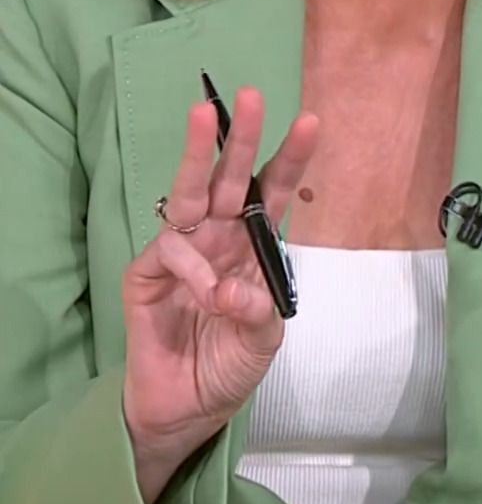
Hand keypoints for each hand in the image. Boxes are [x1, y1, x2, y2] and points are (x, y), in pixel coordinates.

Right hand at [122, 88, 318, 460]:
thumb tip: (233, 291)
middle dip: (242, 136)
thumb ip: (257, 314)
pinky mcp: (148, 270)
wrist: (185, 409)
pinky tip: (205, 294)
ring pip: (190, 190)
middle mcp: (218, 234)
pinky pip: (172, 251)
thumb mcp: (261, 342)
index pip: (273, 191)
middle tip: (253, 95)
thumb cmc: (227, 364)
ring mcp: (183, 248)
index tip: (311, 121)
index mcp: (252, 243)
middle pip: (230, 176)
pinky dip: (194, 270)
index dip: (291, 158)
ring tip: (202, 115)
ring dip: (197, 153)